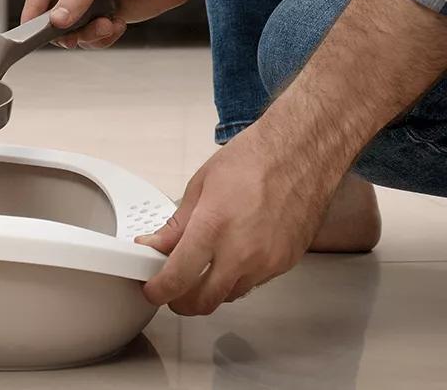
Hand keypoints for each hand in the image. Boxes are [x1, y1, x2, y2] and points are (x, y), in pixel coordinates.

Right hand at [22, 0, 206, 48]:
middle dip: (68, 27)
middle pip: (50, 16)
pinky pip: (89, 38)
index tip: (32, 32)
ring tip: (107, 24)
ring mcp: (86, 1)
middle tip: (82, 31)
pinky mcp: (101, 16)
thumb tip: (56, 20)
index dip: (35, 11)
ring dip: (88, 34)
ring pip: (69, 31)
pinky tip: (117, 24)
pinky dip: (102, 37)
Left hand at [136, 125, 337, 314]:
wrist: (302, 154)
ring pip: (229, 295)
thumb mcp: (200, 186)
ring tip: (200, 270)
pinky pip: (253, 283)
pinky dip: (236, 278)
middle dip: (181, 302)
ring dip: (210, 291)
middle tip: (171, 289)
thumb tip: (155, 245)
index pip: (177, 279)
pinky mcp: (285, 263)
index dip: (158, 291)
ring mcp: (267, 261)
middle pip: (203, 301)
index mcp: (213, 227)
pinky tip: (230, 258)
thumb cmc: (254, 160)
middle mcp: (242, 251)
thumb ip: (176, 225)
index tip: (152, 289)